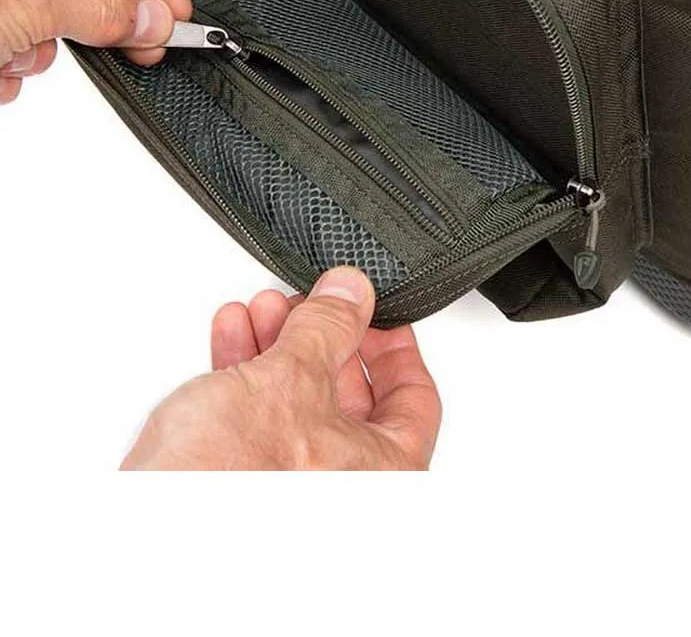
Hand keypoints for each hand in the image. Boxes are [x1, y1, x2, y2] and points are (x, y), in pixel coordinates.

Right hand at [121, 267, 441, 469]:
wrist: (145, 526)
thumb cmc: (227, 481)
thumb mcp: (291, 377)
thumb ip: (329, 326)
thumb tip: (350, 294)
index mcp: (384, 473)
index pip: (415, 400)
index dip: (396, 347)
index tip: (378, 314)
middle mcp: (346, 489)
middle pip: (351, 396)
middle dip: (324, 337)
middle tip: (310, 304)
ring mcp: (296, 488)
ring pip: (301, 402)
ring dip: (281, 346)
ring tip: (263, 311)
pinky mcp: (248, 481)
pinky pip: (262, 418)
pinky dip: (250, 374)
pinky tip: (234, 336)